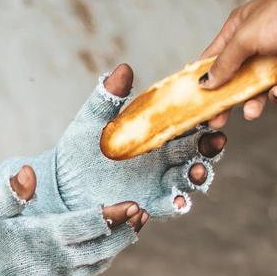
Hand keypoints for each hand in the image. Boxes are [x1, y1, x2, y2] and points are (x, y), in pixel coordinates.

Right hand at [0, 166, 143, 275]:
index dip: (116, 214)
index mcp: (49, 237)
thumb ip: (13, 191)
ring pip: (100, 262)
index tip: (135, 204)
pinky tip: (102, 249)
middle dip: (126, 229)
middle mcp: (61, 263)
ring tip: (130, 229)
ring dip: (116, 246)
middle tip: (142, 214)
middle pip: (106, 245)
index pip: (94, 223)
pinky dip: (98, 262)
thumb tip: (29, 170)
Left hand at [55, 65, 226, 216]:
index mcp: (157, 135)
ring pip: (187, 181)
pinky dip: (173, 204)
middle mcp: (164, 161)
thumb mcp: (91, 124)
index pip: (188, 125)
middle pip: (196, 152)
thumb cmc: (78, 151)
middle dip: (208, 148)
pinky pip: (167, 206)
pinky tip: (174, 201)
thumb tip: (124, 69)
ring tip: (197, 173)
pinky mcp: (149, 206)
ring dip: (196, 177)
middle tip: (215, 142)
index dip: (203, 119)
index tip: (212, 114)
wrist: (61, 187)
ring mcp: (159, 185)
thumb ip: (107, 99)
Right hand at [197, 0, 276, 126]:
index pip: (214, 57)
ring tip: (252, 113)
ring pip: (259, 87)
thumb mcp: (244, 39)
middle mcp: (256, 43)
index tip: (196, 99)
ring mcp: (276, 56)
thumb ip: (224, 62)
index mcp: (238, 30)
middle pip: (235, 78)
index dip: (205, 78)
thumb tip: (205, 83)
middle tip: (217, 120)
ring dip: (254, 101)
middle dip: (228, 100)